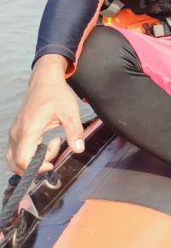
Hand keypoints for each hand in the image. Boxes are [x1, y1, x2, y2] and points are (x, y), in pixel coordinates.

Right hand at [6, 55, 83, 174]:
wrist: (45, 80)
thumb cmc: (57, 94)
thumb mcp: (70, 112)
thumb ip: (74, 131)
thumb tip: (79, 150)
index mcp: (28, 130)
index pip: (22, 160)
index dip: (37, 167)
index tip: (54, 161)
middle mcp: (17, 133)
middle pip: (15, 163)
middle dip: (36, 165)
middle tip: (55, 150)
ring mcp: (14, 132)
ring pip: (14, 158)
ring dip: (32, 160)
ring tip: (52, 145)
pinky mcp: (16, 131)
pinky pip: (17, 151)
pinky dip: (29, 154)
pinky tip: (46, 142)